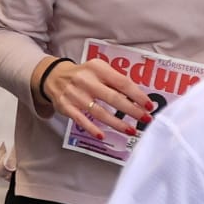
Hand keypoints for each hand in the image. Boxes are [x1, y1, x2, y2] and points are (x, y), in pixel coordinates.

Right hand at [37, 58, 153, 140]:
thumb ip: (115, 80)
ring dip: (117, 123)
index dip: (137, 95)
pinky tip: (102, 135)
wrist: (54, 76)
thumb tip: (138, 98)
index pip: (122, 82)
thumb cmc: (84, 75)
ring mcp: (75, 94)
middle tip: (145, 119)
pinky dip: (91, 128)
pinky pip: (81, 119)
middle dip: (132, 110)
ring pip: (99, 112)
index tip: (149, 105)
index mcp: (97, 68)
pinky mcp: (66, 106)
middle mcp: (86, 80)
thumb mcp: (98, 70)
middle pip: (113, 98)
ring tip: (131, 130)